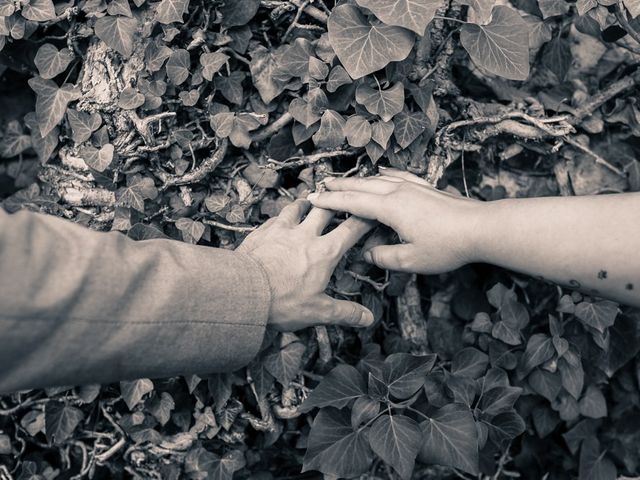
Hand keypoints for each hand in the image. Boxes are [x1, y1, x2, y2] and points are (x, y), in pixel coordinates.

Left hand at [237, 199, 374, 330]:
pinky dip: (281, 216)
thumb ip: (345, 313)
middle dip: (337, 202)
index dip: (366, 218)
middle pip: (326, 209)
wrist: (242, 292)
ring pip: (298, 207)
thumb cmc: (281, 302)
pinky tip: (279, 220)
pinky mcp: (261, 233)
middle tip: (342, 198)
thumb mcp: (318, 312)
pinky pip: (275, 218)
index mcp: (324, 252)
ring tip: (310, 200)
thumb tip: (367, 319)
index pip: (352, 228)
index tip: (373, 213)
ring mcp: (281, 230)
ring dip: (307, 202)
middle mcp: (305, 235)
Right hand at [307, 168, 483, 273]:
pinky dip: (383, 174)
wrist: (481, 228)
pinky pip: (398, 175)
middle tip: (321, 186)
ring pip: (378, 179)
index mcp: (390, 208)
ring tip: (345, 182)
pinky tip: (382, 172)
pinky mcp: (426, 187)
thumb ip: (384, 257)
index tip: (312, 199)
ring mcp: (413, 187)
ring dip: (358, 180)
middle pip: (361, 186)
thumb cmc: (447, 246)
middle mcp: (398, 192)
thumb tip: (367, 254)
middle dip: (339, 186)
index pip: (352, 203)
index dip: (330, 201)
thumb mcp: (411, 259)